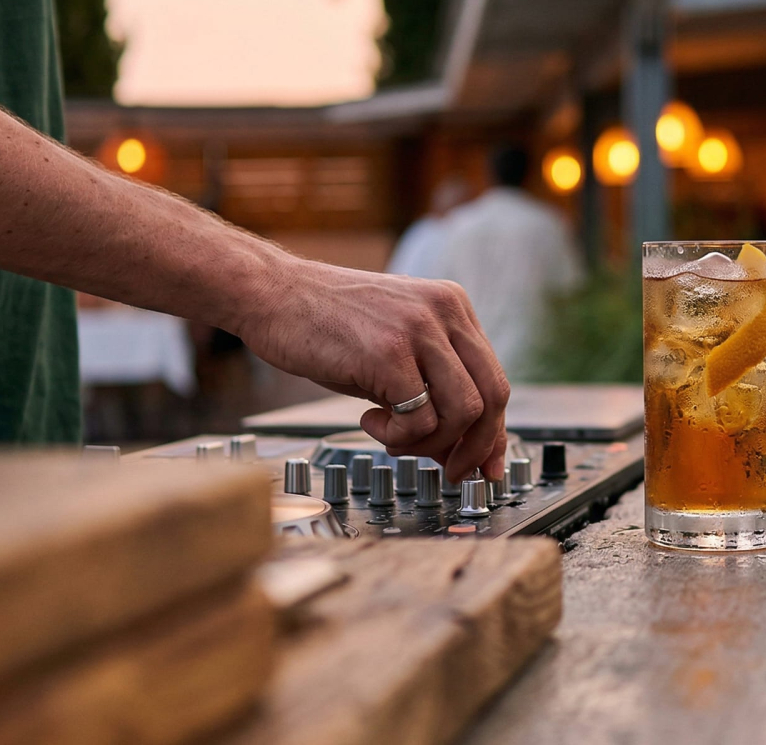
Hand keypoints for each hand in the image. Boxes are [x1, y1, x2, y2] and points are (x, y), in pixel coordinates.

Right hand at [235, 256, 508, 481]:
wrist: (271, 294)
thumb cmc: (326, 326)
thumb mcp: (395, 349)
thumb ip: (433, 387)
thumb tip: (460, 451)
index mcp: (453, 307)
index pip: (494, 379)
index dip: (493, 431)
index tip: (486, 465)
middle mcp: (445, 312)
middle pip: (493, 396)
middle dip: (475, 447)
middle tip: (451, 471)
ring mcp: (419, 330)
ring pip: (465, 412)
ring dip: (432, 443)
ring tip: (394, 438)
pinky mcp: (389, 353)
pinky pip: (420, 419)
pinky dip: (398, 437)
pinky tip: (368, 420)